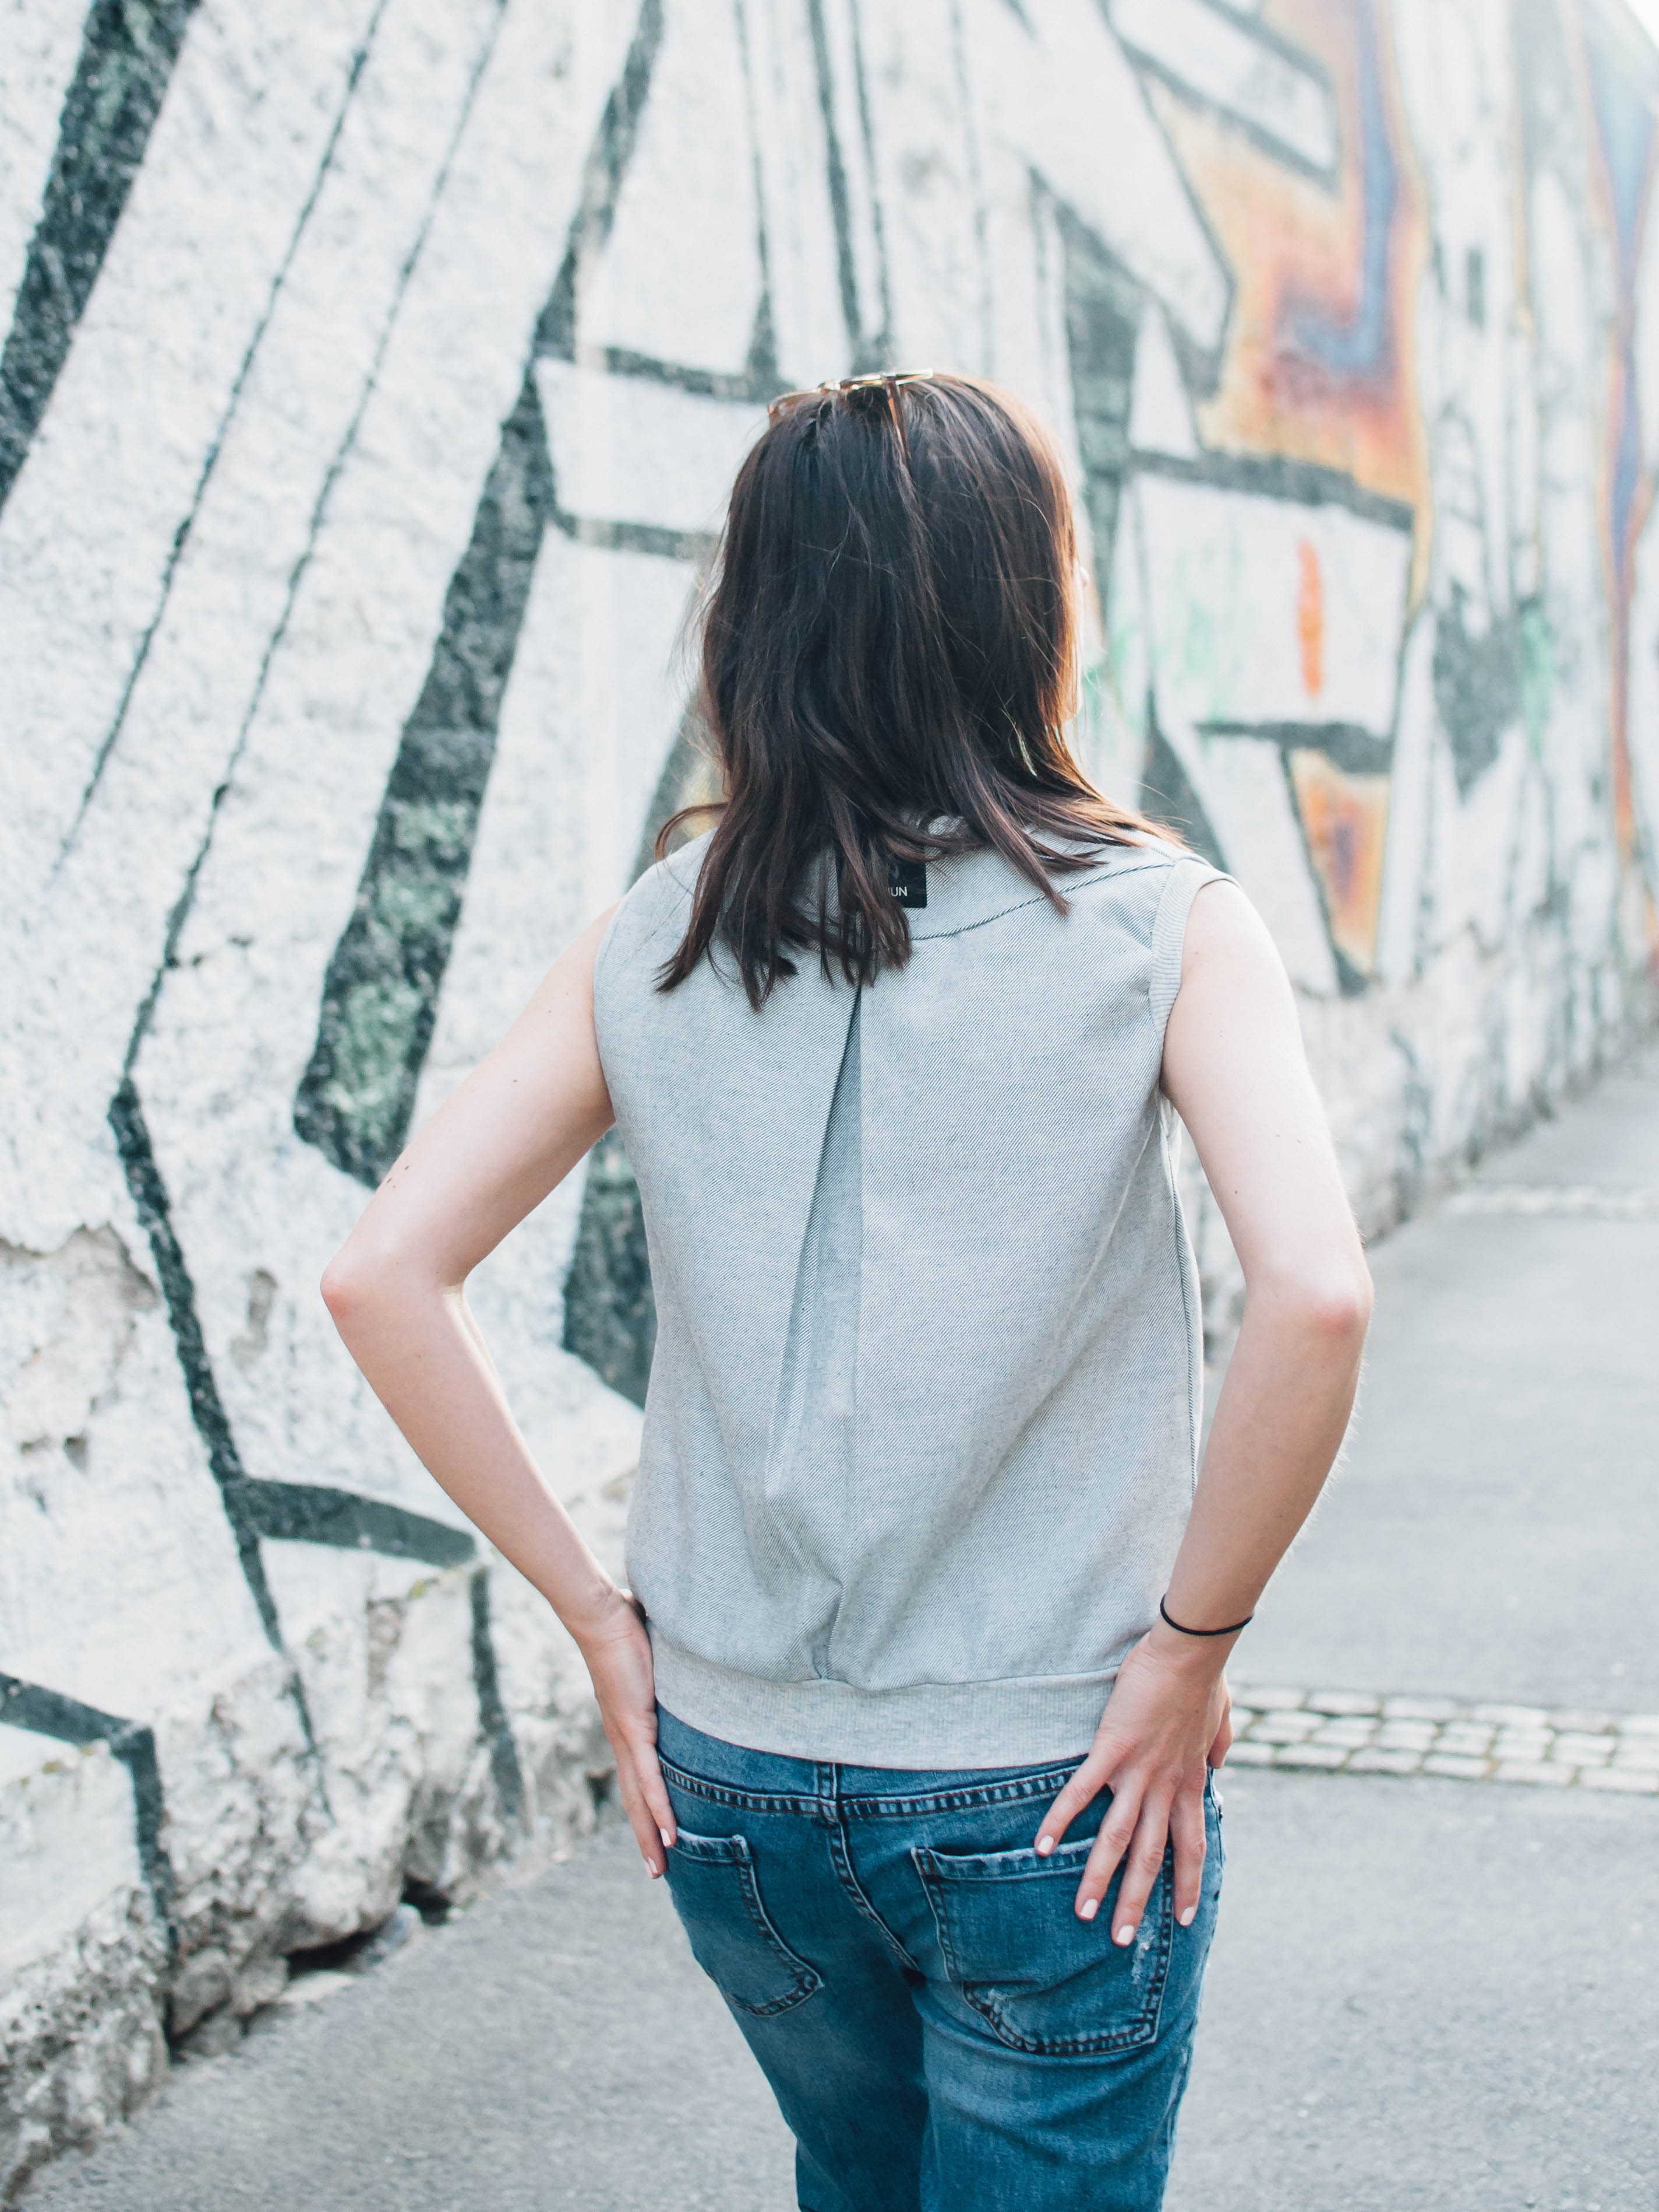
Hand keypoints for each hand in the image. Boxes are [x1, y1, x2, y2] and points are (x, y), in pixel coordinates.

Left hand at [578, 1589, 677, 1877]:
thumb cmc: (624, 1627)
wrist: (601, 1615)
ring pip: (639, 1797)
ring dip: (650, 1834)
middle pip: (634, 1800)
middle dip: (645, 1837)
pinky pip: (649, 1776)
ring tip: (661, 1866)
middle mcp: (622, 1739)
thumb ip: (666, 1667)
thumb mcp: (654, 1659)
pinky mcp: (633, 1725)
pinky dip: (659, 1806)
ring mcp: (626, 1735)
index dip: (646, 1810)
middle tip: (657, 1871)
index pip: (636, 1778)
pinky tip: (670, 1831)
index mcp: (625, 1727)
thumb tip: (685, 1656)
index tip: (659, 1838)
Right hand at [1033, 1624, 1232, 1935]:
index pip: (1192, 1846)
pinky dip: (1062, 1820)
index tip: (1183, 1918)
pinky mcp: (1113, 1749)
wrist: (1190, 1652)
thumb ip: (1220, 1745)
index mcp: (1191, 1782)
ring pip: (1118, 1839)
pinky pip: (1083, 1792)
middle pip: (1151, 1857)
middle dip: (1136, 1901)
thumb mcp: (1222, 1720)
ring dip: (1099, 1878)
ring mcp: (1139, 1772)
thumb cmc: (1204, 1678)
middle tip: (1120, 1939)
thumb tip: (1220, 1762)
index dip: (1188, 1883)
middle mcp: (1167, 1787)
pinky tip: (1041, 1846)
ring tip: (1083, 1913)